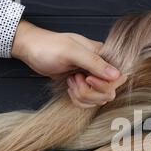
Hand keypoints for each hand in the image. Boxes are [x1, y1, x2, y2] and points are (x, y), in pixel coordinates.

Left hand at [11, 20, 125, 107]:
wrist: (32, 50)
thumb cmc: (49, 47)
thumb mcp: (71, 51)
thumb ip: (94, 62)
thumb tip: (116, 75)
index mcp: (103, 55)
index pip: (118, 77)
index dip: (104, 84)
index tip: (87, 78)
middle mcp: (101, 68)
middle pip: (109, 92)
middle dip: (89, 91)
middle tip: (75, 78)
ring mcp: (93, 79)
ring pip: (99, 100)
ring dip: (82, 95)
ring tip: (70, 80)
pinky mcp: (85, 87)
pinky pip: (89, 102)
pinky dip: (78, 99)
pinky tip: (69, 86)